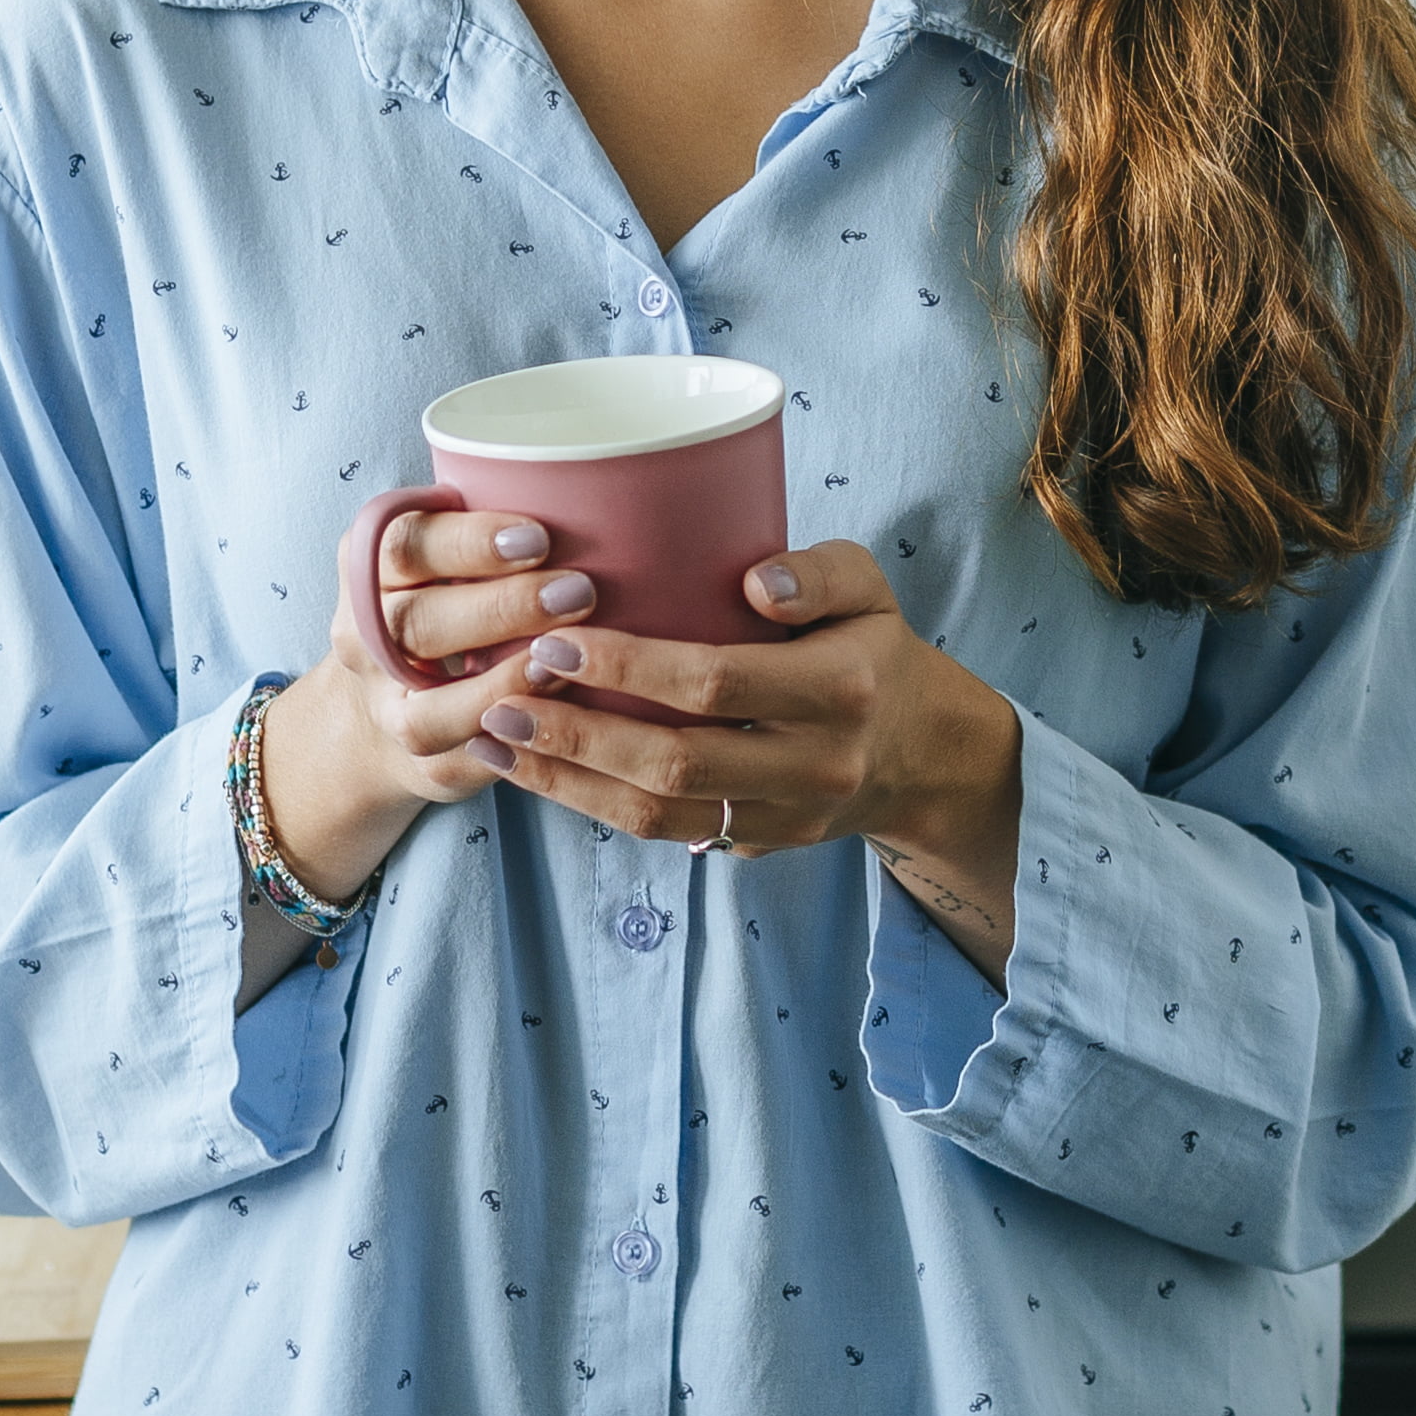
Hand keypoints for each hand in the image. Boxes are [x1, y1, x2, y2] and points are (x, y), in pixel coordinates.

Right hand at [251, 506, 602, 904]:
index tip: (540, 535)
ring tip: (570, 656)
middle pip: (418, 621)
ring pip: (430, 706)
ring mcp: (384, 705)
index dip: (468, 541)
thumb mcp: (447, 548)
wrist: (385, 700)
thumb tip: (605, 487)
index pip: (404, 543)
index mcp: (367, 564)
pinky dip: (510, 735)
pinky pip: (461, 756)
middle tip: (579, 590)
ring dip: (505, 682)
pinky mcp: (419, 760)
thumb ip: (494, 525)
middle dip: (501, 607)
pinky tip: (558, 713)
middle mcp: (362, 636)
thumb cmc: (445, 598)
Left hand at [466, 544, 1023, 931]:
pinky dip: (592, 804)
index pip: (717, 683)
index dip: (630, 667)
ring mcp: (784, 817)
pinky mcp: (757, 845)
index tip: (555, 642)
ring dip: (567, 782)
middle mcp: (814, 764)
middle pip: (676, 763)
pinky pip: (664, 834)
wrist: (921, 754)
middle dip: (577, 735)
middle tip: (501, 699)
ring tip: (494, 741)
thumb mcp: (867, 585)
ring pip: (659, 815)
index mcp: (840, 689)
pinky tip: (537, 770)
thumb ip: (817, 571)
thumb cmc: (871, 646)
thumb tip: (754, 581)